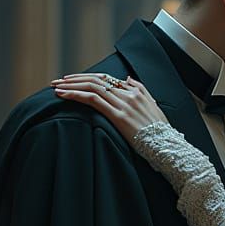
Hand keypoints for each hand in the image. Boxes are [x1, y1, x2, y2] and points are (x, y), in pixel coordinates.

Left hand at [52, 73, 168, 139]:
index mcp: (137, 91)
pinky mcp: (119, 116)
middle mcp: (130, 94)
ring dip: (71, 85)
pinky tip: (63, 95)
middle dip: (75, 79)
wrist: (168, 147)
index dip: (88, 78)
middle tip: (58, 81)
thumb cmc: (162, 133)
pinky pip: (93, 100)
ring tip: (56, 87)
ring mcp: (124, 104)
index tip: (73, 80)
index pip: (107, 79)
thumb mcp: (154, 108)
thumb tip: (127, 79)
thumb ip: (140, 90)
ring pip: (92, 86)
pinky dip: (76, 95)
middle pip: (97, 79)